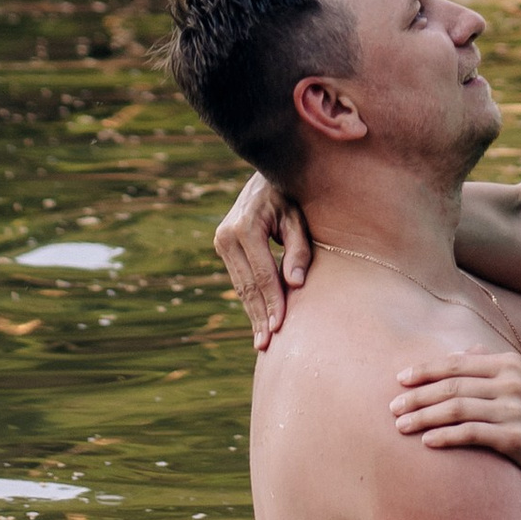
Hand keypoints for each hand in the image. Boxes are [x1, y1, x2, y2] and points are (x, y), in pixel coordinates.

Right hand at [215, 175, 312, 349]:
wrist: (266, 174)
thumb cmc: (290, 194)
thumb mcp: (298, 216)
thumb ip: (299, 248)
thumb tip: (296, 284)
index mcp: (246, 226)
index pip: (262, 274)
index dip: (272, 302)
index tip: (281, 327)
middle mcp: (227, 234)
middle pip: (247, 285)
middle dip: (259, 315)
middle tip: (267, 345)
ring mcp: (221, 240)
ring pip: (240, 286)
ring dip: (252, 313)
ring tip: (262, 341)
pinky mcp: (223, 245)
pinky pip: (239, 279)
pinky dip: (250, 300)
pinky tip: (259, 320)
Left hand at [390, 345, 520, 486]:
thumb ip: (493, 364)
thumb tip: (466, 349)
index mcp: (509, 364)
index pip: (457, 363)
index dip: (426, 371)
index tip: (400, 380)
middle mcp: (511, 382)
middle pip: (452, 386)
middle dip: (418, 396)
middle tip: (392, 408)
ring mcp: (514, 410)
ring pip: (457, 409)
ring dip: (424, 417)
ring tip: (400, 427)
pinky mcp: (515, 437)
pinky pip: (471, 434)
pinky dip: (446, 436)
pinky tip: (427, 442)